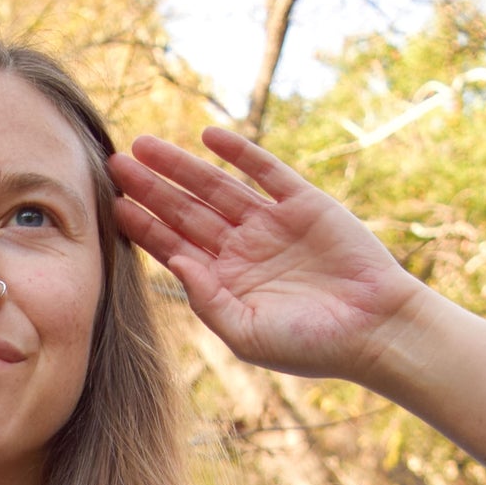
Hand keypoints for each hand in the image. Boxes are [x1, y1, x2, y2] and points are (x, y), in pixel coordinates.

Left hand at [108, 127, 422, 382]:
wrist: (372, 329)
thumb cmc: (308, 345)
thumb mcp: (247, 334)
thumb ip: (208, 300)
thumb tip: (175, 262)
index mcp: (224, 283)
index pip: (173, 248)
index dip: (143, 226)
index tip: (113, 205)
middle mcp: (241, 250)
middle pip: (185, 212)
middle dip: (151, 189)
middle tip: (114, 164)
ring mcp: (270, 224)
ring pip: (216, 187)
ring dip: (181, 166)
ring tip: (145, 146)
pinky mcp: (303, 203)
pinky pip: (265, 171)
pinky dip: (239, 153)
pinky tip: (209, 139)